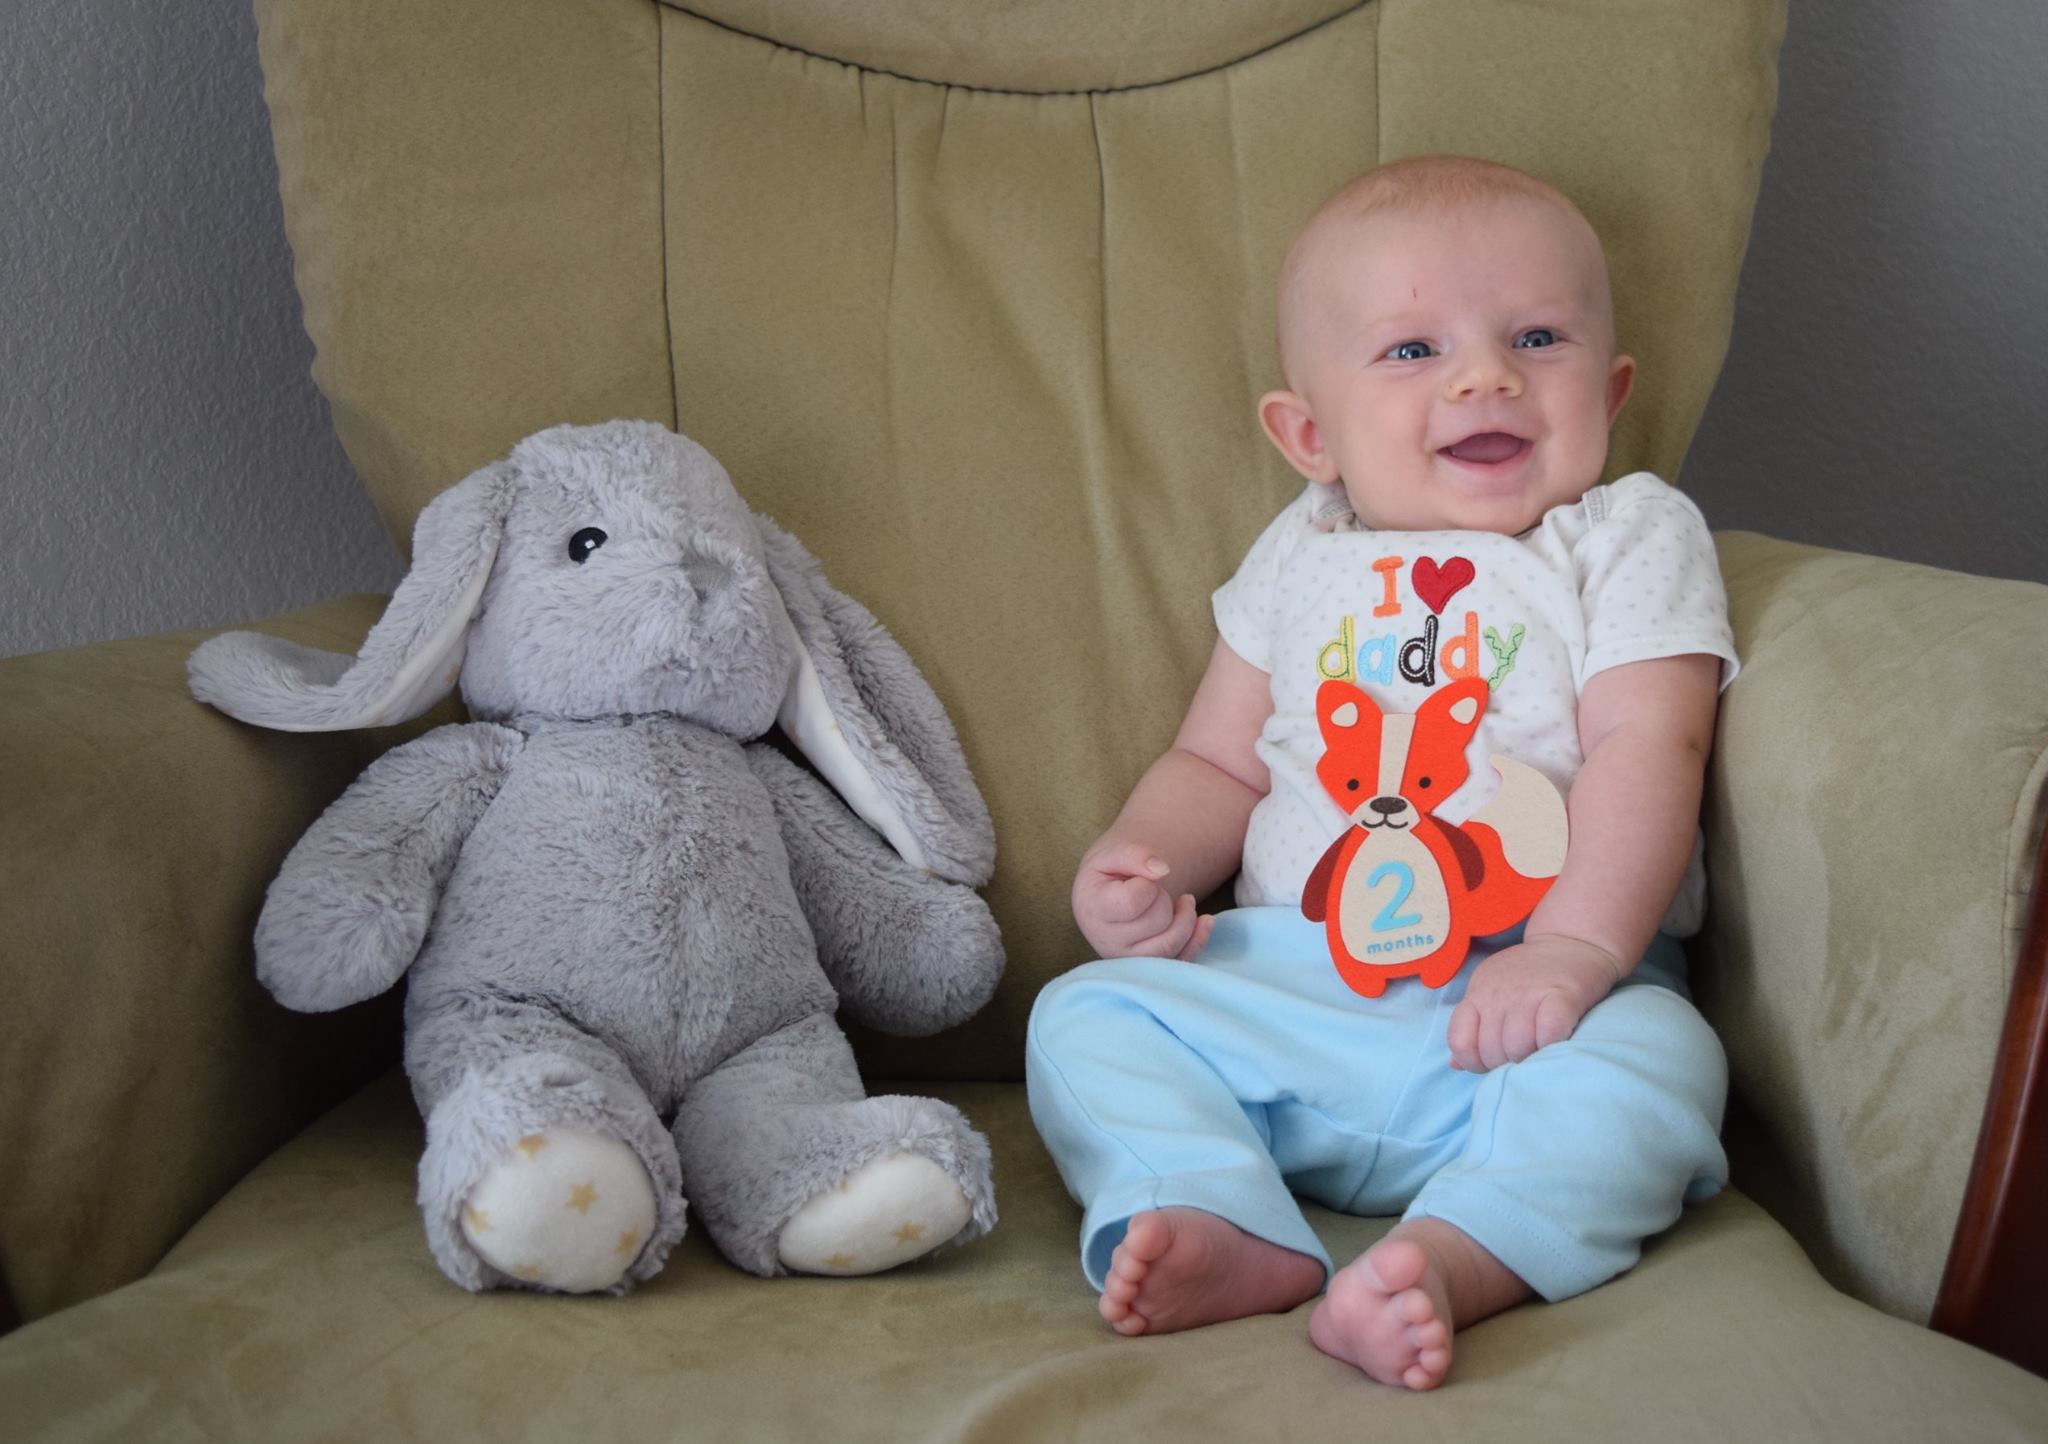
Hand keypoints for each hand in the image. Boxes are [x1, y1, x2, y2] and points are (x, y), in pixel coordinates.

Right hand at [1072, 840, 1215, 960]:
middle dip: (1164, 899)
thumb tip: (1164, 870)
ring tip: (1184, 902)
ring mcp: (1128, 959)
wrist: (1100, 900)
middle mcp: (1108, 942)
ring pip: (1171, 944)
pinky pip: (1180, 960)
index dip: (1146, 885)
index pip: (1134, 901)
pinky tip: (1206, 921)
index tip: (1139, 880)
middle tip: (1155, 890)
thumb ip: (1135, 855)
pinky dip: (1198, 940)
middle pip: (1158, 920)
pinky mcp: (1147, 967)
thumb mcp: (1112, 854)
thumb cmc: (1106, 875)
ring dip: (1185, 918)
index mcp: (1096, 910)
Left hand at [1446, 933, 1625, 1072]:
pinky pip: (1550, 1035)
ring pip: (1517, 1047)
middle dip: (1506, 1064)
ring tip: (1539, 1051)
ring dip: (1529, 1059)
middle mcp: (1498, 995)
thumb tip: (1456, 1064)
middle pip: (1491, 1051)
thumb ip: (1473, 1026)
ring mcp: (1529, 994)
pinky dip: (1551, 1046)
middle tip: (1522, 1056)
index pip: (1459, 1041)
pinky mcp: (1562, 996)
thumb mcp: (1490, 992)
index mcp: (1477, 994)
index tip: (1492, 1062)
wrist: (1570, 941)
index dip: (1474, 1061)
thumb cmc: (1529, 975)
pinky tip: (1556, 1042)